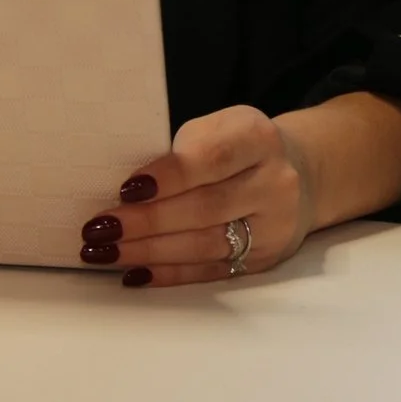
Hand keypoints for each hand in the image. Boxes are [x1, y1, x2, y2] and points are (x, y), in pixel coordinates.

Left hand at [77, 104, 315, 287]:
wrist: (299, 173)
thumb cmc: (237, 147)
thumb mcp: (219, 128)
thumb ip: (184, 150)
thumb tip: (129, 190)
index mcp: (258, 139)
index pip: (211, 159)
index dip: (169, 177)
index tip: (127, 189)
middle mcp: (274, 184)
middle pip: (206, 208)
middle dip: (148, 222)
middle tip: (101, 229)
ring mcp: (274, 227)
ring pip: (205, 245)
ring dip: (149, 252)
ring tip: (105, 252)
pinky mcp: (265, 260)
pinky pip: (211, 271)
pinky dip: (170, 273)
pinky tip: (135, 272)